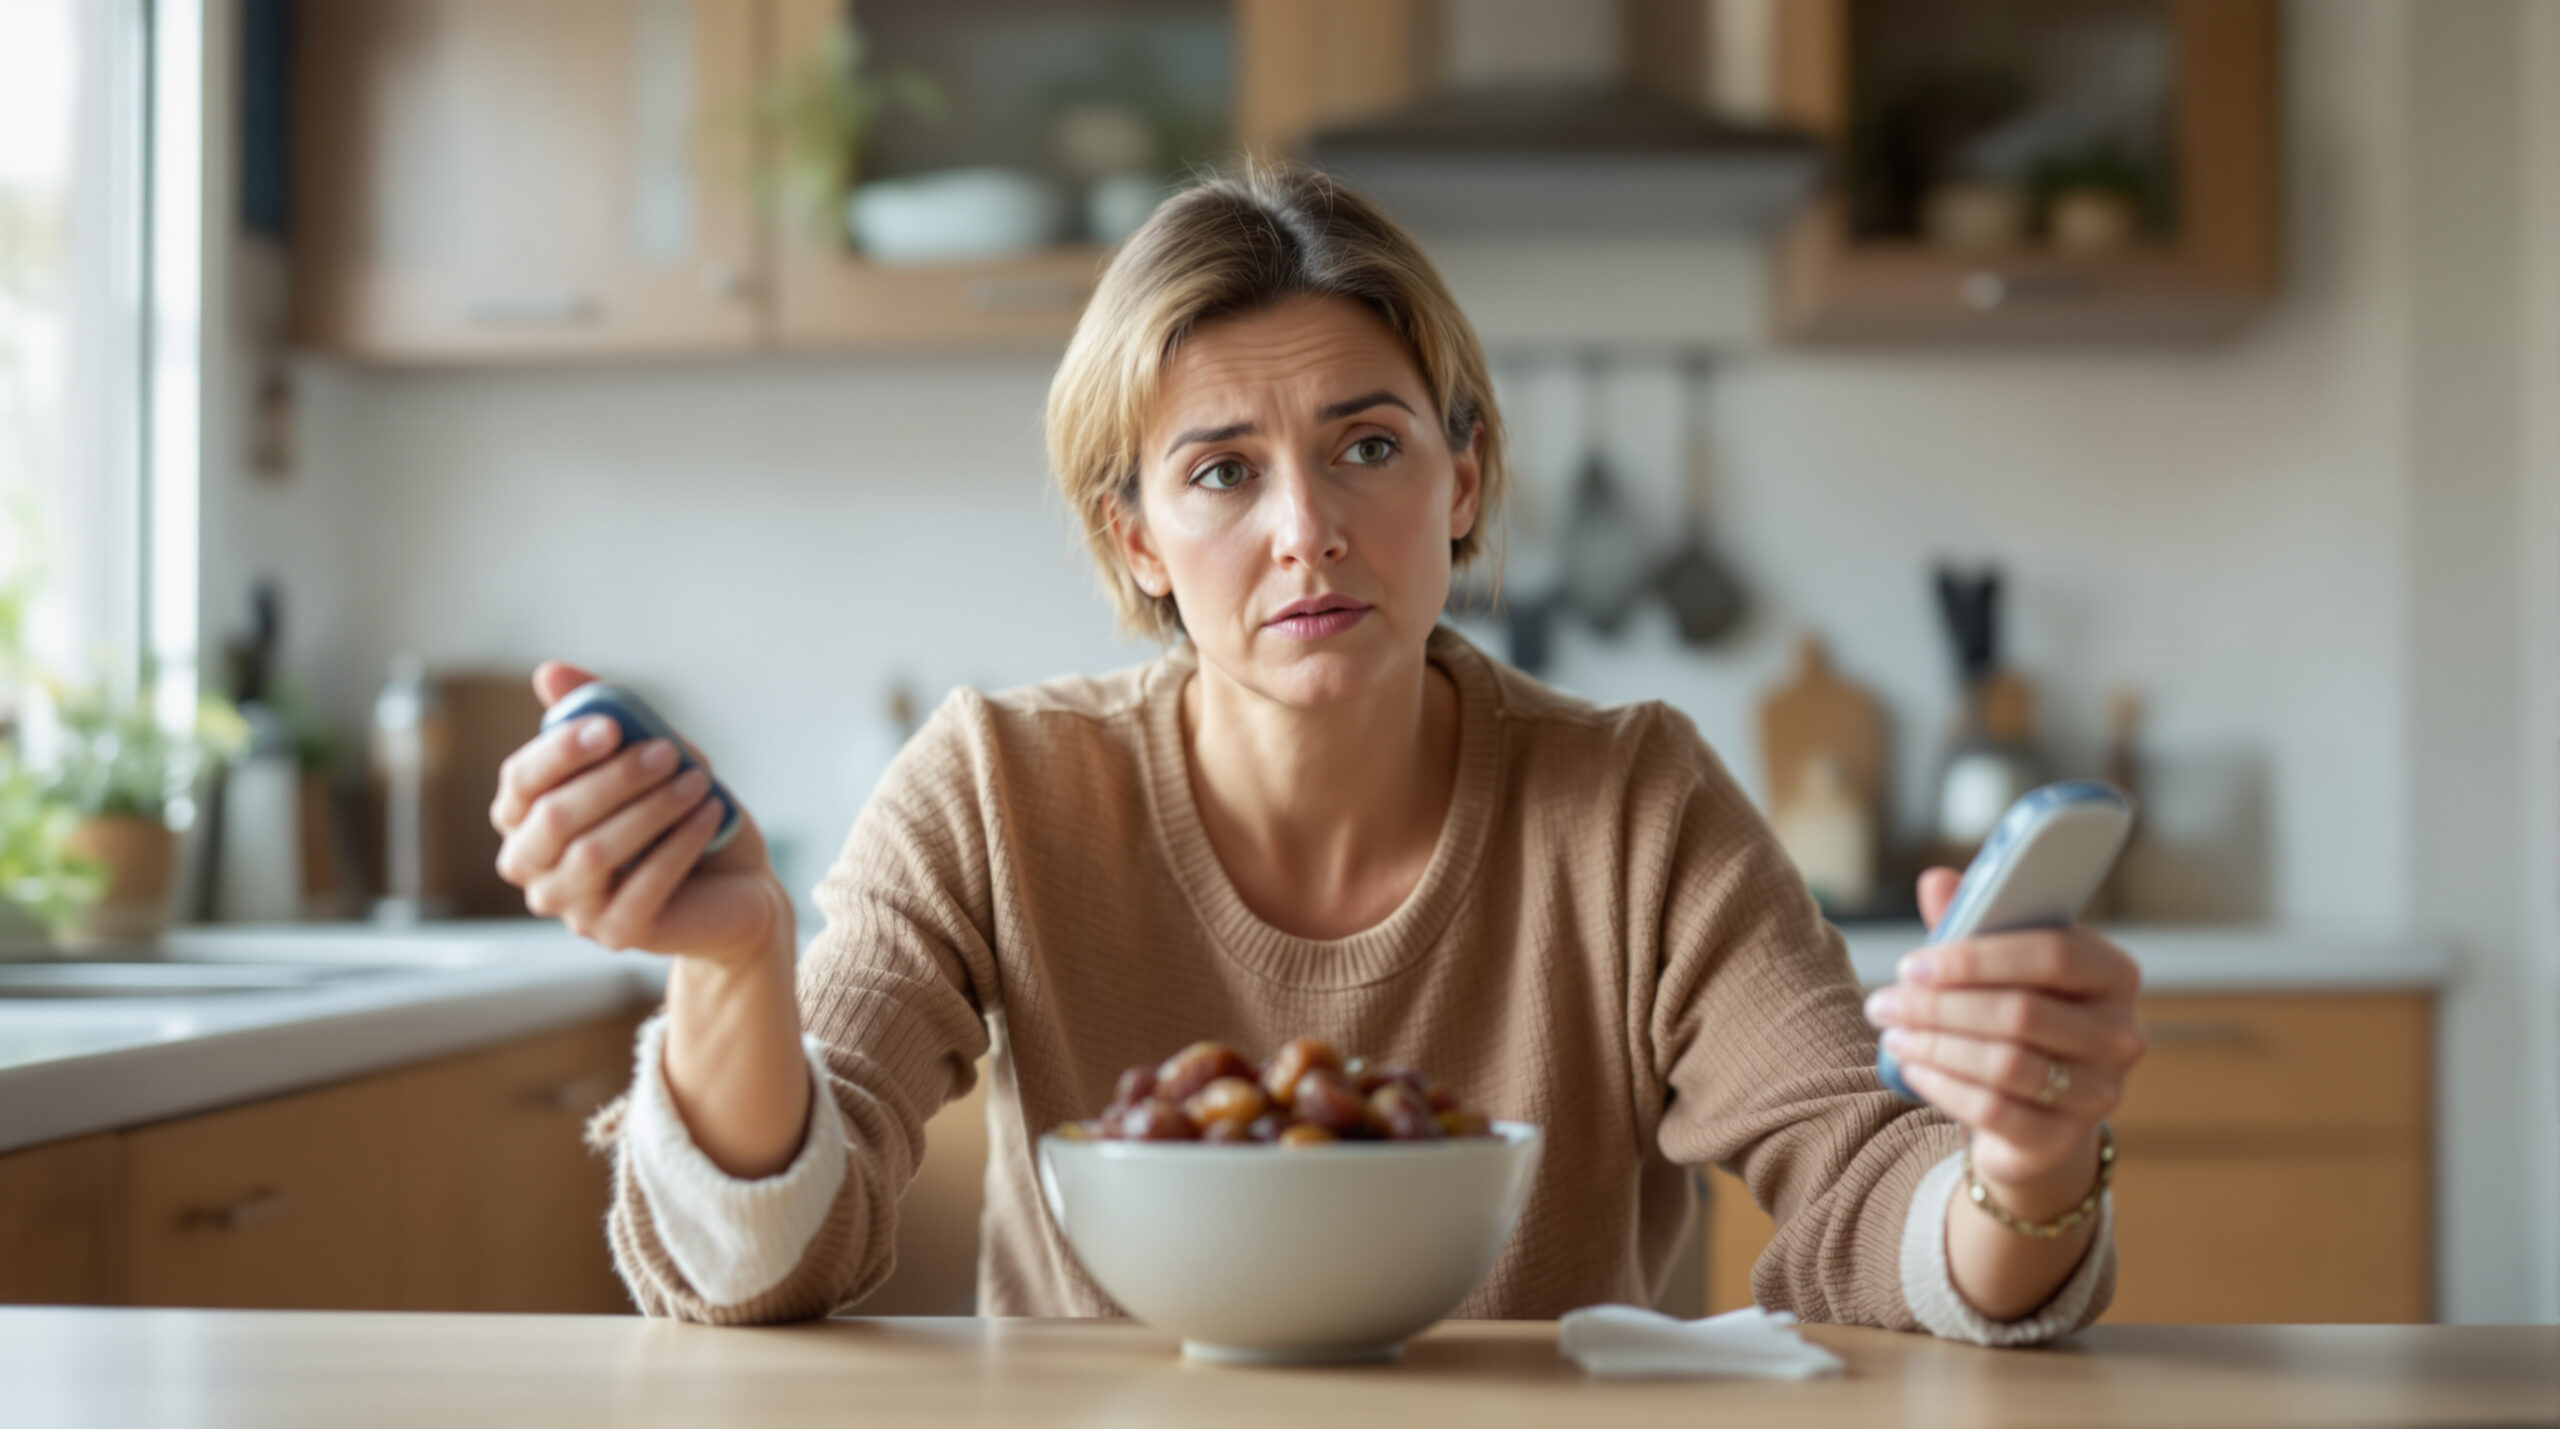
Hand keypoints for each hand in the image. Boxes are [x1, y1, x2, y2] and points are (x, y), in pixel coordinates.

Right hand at [489, 660, 789, 968]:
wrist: (735, 882)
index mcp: (526, 818)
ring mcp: (570, 908)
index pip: (520, 781)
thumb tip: (549, 671)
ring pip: (593, 854)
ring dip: (650, 810)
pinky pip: (641, 889)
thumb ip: (600, 716)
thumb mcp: (646, 755)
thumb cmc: (677, 812)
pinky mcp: (616, 935)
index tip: (613, 726)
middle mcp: (534, 868)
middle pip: (554, 818)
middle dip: (614, 779)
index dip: (561, 752)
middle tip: (668, 752)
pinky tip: (709, 814)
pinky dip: (678, 846)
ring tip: (698, 781)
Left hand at [1864, 867, 2145, 1196]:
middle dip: (1940, 1006)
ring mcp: (2100, 1091)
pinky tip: (1911, 1068)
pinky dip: (1943, 1086)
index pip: (2053, 954)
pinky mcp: (2065, 1139)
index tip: (1912, 964)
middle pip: (2022, 1013)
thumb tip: (1937, 880)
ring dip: (1936, 1046)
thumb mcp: (1995, 966)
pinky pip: (1995, 1111)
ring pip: (2007, 1063)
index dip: (1976, 958)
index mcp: (2112, 972)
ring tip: (1892, 1033)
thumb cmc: (2016, 1017)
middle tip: (1884, 1002)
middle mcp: (2119, 1033)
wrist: (2036, 1110)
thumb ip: (1972, 921)